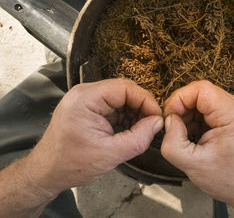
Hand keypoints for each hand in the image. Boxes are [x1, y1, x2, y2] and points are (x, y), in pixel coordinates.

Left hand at [25, 78, 163, 196]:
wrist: (47, 172)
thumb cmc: (70, 164)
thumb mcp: (110, 154)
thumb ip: (139, 138)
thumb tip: (158, 123)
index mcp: (85, 99)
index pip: (125, 88)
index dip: (145, 100)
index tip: (157, 117)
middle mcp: (84, 93)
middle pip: (124, 91)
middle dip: (141, 107)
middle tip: (152, 125)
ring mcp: (86, 100)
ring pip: (121, 99)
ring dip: (134, 113)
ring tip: (141, 131)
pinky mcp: (89, 108)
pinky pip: (114, 106)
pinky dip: (125, 118)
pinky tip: (130, 131)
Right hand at [161, 80, 233, 216]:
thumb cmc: (231, 181)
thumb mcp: (192, 164)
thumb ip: (172, 141)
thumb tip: (169, 121)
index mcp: (233, 114)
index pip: (200, 89)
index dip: (179, 99)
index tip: (170, 117)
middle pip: (201, 93)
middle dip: (182, 108)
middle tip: (174, 128)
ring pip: (203, 101)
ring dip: (188, 115)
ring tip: (185, 136)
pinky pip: (209, 109)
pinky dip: (197, 120)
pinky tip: (195, 136)